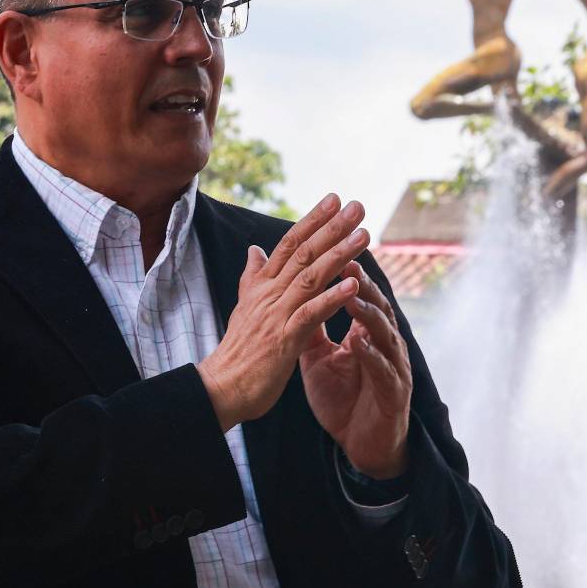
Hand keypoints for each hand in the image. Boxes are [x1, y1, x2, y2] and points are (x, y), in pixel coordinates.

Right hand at [198, 194, 367, 431]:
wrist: (222, 387)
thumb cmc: (238, 352)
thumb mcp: (245, 308)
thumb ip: (253, 277)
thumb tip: (254, 249)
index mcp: (261, 286)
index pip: (288, 244)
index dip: (312, 220)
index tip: (334, 200)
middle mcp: (268, 294)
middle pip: (303, 253)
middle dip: (332, 228)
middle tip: (358, 206)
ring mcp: (276, 315)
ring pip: (310, 277)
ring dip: (339, 254)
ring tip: (364, 235)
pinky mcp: (284, 339)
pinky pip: (311, 313)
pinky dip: (333, 298)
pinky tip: (354, 283)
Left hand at [299, 260, 411, 478]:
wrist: (359, 442)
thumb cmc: (342, 395)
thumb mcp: (317, 356)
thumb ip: (309, 324)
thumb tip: (289, 293)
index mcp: (365, 332)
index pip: (358, 294)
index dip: (347, 273)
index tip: (331, 248)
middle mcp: (383, 343)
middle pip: (376, 305)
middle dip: (364, 282)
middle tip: (349, 257)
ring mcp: (392, 366)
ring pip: (384, 332)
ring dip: (368, 312)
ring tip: (353, 294)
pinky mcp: (394, 393)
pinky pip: (383, 370)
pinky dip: (371, 355)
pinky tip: (357, 342)